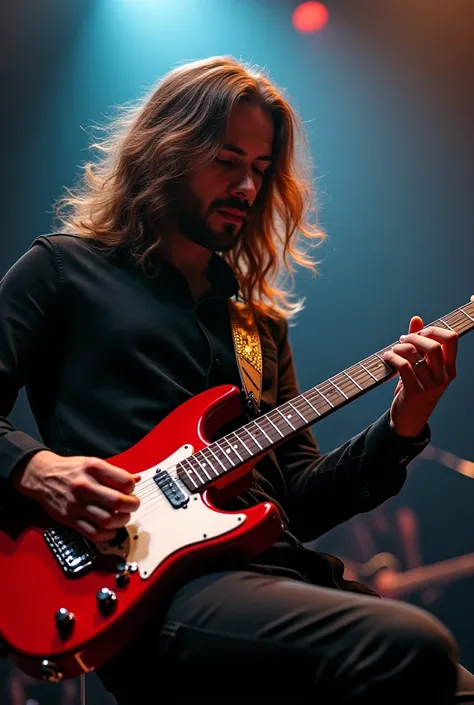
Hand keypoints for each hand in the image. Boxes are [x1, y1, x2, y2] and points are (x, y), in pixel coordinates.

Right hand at [12, 450, 140, 541]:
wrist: (43, 476)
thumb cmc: (70, 470)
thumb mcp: (93, 463)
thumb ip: (115, 472)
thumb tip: (136, 479)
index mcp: (93, 468)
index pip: (124, 481)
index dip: (132, 488)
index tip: (131, 490)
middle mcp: (85, 486)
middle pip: (117, 502)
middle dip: (132, 506)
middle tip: (132, 505)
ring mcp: (77, 504)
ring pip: (107, 520)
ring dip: (121, 521)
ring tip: (122, 516)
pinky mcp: (70, 519)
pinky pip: (93, 533)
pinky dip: (107, 534)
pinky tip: (111, 529)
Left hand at [382, 316, 457, 437]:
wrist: (409, 420)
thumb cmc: (415, 389)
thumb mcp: (421, 367)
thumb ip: (420, 342)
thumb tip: (416, 319)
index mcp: (449, 368)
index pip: (450, 338)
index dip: (433, 329)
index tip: (419, 333)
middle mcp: (443, 377)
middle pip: (432, 345)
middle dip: (414, 337)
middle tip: (402, 340)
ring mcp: (431, 386)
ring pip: (414, 355)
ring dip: (398, 348)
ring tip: (392, 350)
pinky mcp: (415, 392)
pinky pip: (403, 366)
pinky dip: (392, 357)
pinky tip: (386, 357)